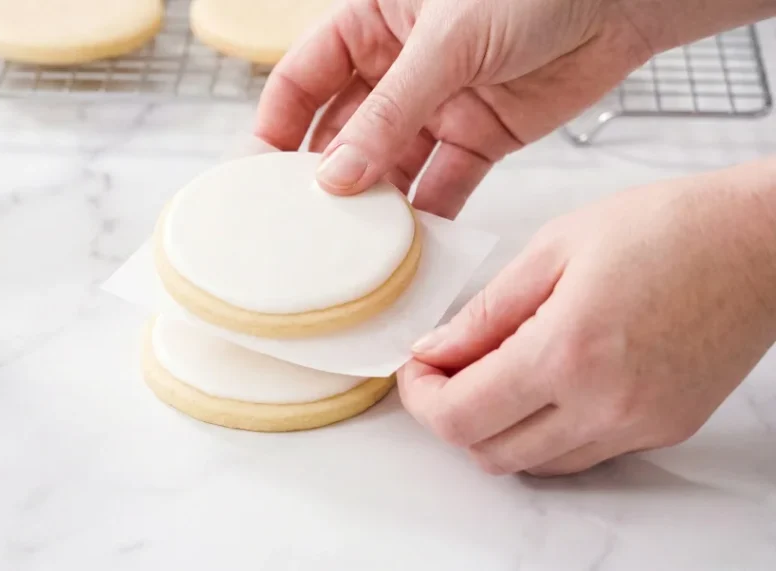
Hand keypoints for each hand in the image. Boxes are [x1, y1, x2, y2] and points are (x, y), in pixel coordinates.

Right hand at [254, 0, 651, 216]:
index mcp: (371, 25)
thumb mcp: (446, 43)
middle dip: (324, 177)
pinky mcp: (479, 139)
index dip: (276, 127)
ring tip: (352, 245)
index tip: (258, 177)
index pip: (303, 81)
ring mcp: (436, 107)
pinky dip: (428, 215)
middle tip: (302, 224)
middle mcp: (397, 70)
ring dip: (374, 203)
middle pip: (342, 132)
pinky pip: (442, 184)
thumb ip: (388, 114)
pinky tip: (410, 244)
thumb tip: (335, 177)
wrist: (621, 1)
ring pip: (389, 166)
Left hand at [398, 158, 775, 475]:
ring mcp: (638, 425)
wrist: (760, 241)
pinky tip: (545, 383)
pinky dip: (544, 431)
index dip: (420, 398)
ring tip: (494, 371)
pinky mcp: (663, 430)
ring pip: (533, 463)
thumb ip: (484, 312)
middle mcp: (604, 404)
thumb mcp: (553, 249)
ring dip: (495, 428)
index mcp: (568, 351)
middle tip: (444, 370)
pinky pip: (580, 454)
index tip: (415, 369)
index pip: (460, 416)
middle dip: (450, 415)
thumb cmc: (669, 227)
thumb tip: (433, 351)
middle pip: (488, 452)